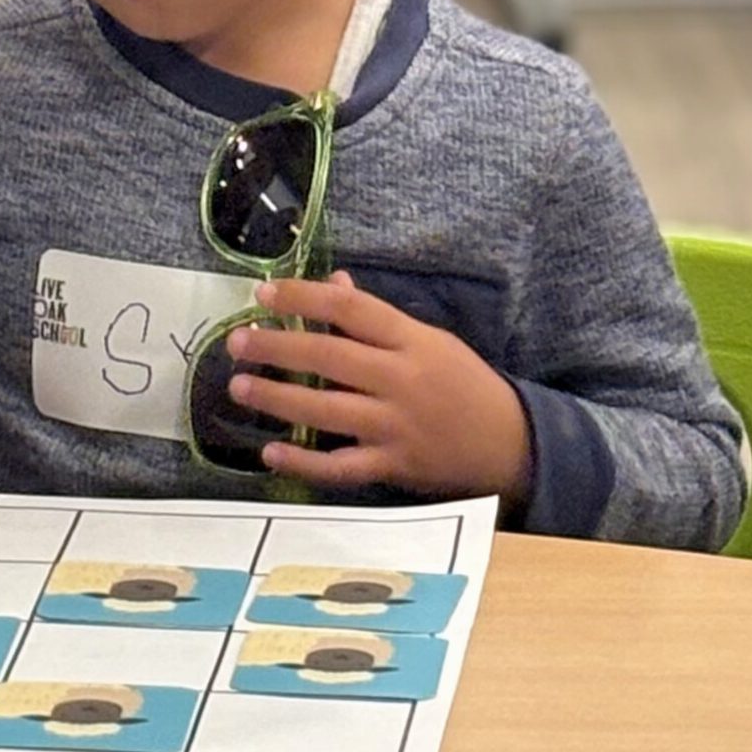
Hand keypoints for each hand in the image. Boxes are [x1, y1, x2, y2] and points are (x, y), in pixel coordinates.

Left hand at [223, 273, 530, 505]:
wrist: (515, 446)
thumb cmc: (464, 385)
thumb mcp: (429, 341)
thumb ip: (376, 318)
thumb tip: (332, 284)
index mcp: (412, 342)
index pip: (351, 310)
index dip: (304, 298)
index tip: (263, 293)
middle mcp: (402, 381)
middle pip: (330, 358)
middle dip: (277, 348)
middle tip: (236, 342)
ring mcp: (397, 427)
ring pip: (327, 411)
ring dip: (277, 400)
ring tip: (239, 388)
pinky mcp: (395, 467)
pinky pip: (341, 467)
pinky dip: (304, 463)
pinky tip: (269, 453)